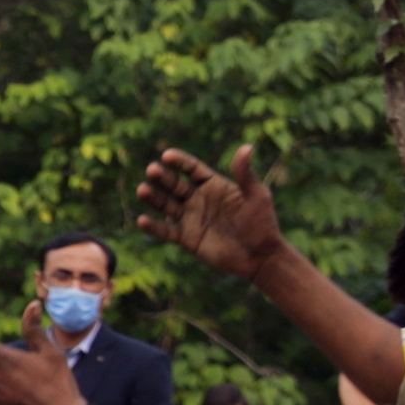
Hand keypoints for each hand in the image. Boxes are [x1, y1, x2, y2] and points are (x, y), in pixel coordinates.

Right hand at [138, 142, 292, 284]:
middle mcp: (199, 199)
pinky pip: (166, 231)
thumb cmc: (262, 223)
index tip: (167, 155)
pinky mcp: (187, 238)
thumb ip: (244, 174)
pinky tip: (142, 220)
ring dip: (153, 197)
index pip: (192, 169)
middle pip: (174, 185)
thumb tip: (247, 147)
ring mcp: (191, 218)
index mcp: (214, 186)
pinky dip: (153, 227)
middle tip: (152, 170)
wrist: (261, 257)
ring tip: (142, 190)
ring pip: (166, 205)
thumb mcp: (256, 196)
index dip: (180, 162)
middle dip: (162, 177)